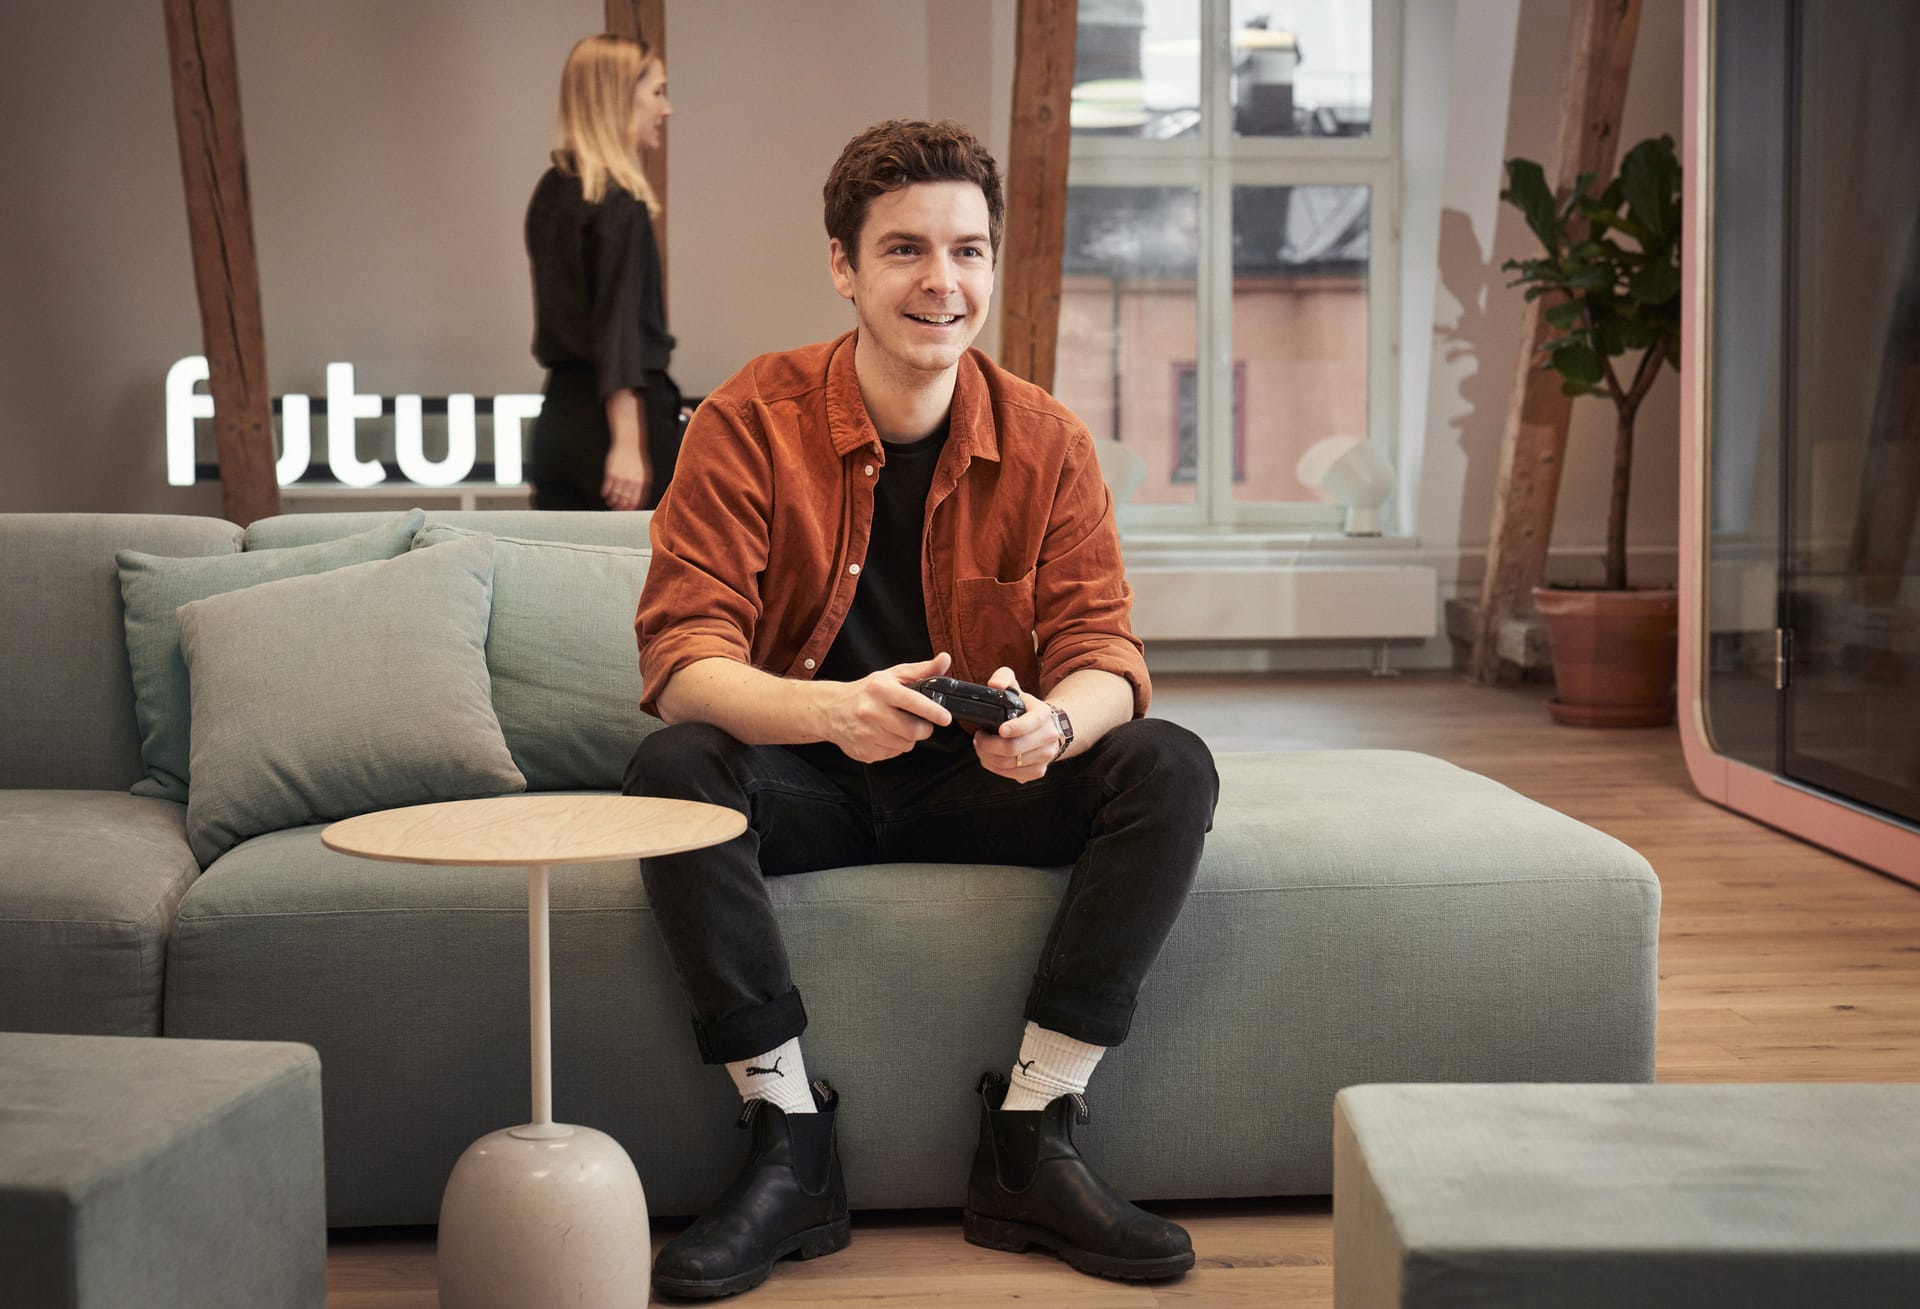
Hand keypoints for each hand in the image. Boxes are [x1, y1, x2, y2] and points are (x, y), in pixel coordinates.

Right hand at [601, 444, 651, 510]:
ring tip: (610, 503)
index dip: (631, 508)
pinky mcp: (610, 473)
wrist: (628, 445)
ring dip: (612, 501)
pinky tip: (605, 495)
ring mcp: (620, 478)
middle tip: (617, 509)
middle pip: (624, 500)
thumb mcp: (645, 473)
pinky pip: (607, 487)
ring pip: (614, 495)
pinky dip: (605, 493)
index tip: (628, 511)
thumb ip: (643, 487)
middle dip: (620, 507)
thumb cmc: (637, 460)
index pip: (635, 501)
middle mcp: (630, 482)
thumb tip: (639, 501)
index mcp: (640, 482)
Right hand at [823, 652, 952, 762]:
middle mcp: (870, 711)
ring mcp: (865, 734)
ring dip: (908, 738)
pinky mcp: (863, 751)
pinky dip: (894, 747)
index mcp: (880, 689)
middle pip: (913, 731)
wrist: (831, 710)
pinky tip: (884, 735)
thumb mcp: (892, 676)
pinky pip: (892, 754)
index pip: (912, 702)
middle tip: (919, 722)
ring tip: (896, 726)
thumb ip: (922, 670)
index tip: (946, 717)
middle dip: (923, 728)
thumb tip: (945, 659)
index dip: (933, 711)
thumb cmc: (867, 692)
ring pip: (905, 745)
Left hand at [974, 667, 1064, 783]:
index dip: (1014, 728)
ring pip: (1009, 764)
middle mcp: (1049, 737)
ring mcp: (1045, 756)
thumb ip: (1004, 677)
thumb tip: (994, 684)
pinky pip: (1012, 775)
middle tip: (978, 738)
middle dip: (988, 745)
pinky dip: (995, 768)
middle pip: (1013, 748)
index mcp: (1044, 715)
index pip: (1031, 723)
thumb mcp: (1016, 688)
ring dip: (988, 757)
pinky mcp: (1039, 771)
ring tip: (981, 746)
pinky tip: (990, 757)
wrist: (1048, 728)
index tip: (999, 729)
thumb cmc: (1026, 708)